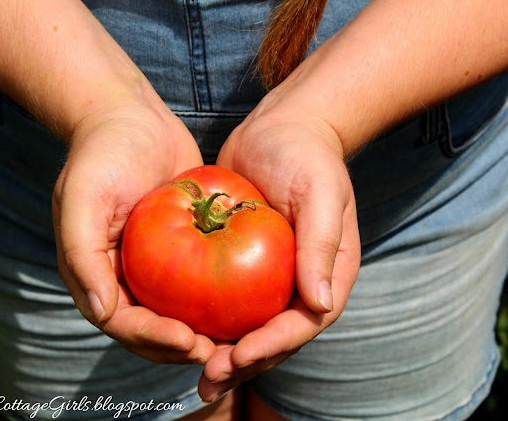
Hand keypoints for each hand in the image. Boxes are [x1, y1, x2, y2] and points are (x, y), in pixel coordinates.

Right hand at [52, 86, 216, 364]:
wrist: (129, 116)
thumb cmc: (101, 154)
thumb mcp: (82, 198)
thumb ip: (82, 256)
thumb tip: (104, 313)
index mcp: (98, 276)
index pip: (125, 324)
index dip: (156, 341)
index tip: (192, 342)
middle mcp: (125, 278)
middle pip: (156, 330)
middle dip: (186, 348)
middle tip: (225, 352)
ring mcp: (154, 265)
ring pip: (181, 313)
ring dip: (207, 331)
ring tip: (241, 338)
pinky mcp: (182, 246)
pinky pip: (200, 281)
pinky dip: (220, 297)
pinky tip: (251, 302)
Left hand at [198, 110, 360, 401]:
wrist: (282, 128)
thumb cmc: (308, 156)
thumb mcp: (321, 195)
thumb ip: (321, 246)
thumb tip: (321, 305)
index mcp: (327, 275)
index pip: (303, 323)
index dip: (273, 346)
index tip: (238, 357)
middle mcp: (300, 283)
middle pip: (275, 336)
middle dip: (244, 363)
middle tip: (209, 379)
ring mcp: (272, 277)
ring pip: (249, 326)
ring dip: (224, 354)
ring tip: (196, 375)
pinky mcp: (243, 263)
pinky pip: (228, 301)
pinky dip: (209, 322)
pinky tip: (180, 333)